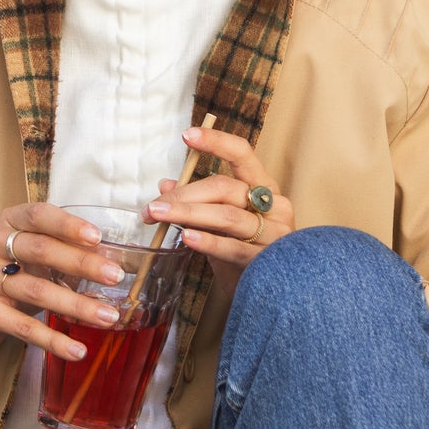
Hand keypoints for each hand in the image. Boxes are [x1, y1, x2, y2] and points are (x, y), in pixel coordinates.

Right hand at [0, 203, 124, 375]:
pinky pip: (23, 327)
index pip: (38, 215)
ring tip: (108, 316)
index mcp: (9, 222)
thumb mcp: (33, 255)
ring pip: (36, 290)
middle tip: (115, 276)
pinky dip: (53, 340)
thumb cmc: (13, 274)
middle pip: (41, 250)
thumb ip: (64, 251)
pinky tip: (77, 350)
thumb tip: (113, 261)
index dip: (68, 225)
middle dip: (82, 264)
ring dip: (76, 305)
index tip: (97, 237)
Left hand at [144, 126, 294, 297]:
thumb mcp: (220, 223)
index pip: (242, 154)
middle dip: (184, 194)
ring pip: (227, 216)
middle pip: (226, 188)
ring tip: (158, 216)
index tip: (187, 135)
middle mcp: (274, 205)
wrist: (272, 293)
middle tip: (153, 206)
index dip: (216, 141)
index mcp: (264, 188)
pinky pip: (233, 248)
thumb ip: (198, 202)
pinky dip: (208, 242)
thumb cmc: (244, 252)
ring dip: (188, 214)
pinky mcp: (268, 261)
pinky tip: (187, 238)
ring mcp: (275, 233)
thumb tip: (165, 185)